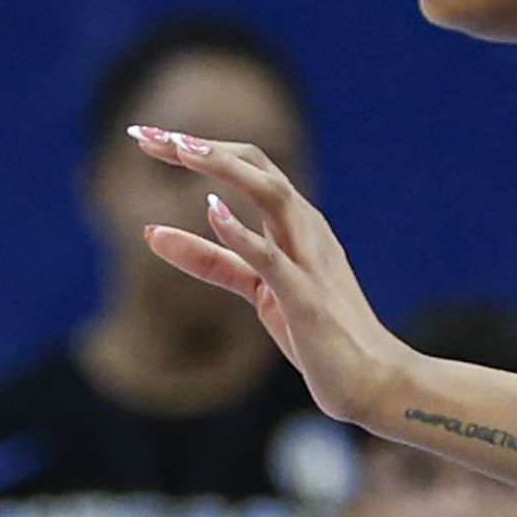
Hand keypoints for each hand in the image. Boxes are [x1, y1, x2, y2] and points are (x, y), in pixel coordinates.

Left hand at [128, 128, 412, 429]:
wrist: (372, 381)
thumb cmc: (319, 334)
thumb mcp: (257, 290)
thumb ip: (210, 261)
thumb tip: (151, 233)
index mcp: (297, 224)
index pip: (247, 166)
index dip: (197, 148)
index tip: (146, 137)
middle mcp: (306, 229)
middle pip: (255, 165)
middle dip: (200, 146)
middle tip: (144, 134)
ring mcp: (310, 260)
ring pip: (272, 193)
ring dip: (224, 167)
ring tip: (179, 148)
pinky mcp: (305, 298)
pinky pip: (271, 258)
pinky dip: (240, 232)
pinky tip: (211, 209)